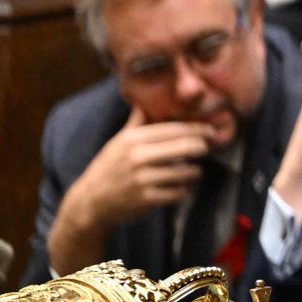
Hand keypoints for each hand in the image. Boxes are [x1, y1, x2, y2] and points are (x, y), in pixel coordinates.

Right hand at [66, 107, 213, 226]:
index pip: (175, 129)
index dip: (198, 130)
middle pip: (185, 147)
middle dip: (201, 148)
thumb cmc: (108, 167)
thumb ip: (136, 122)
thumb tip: (144, 101)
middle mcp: (138, 157)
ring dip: (194, 172)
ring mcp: (142, 179)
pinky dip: (185, 190)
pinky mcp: (146, 199)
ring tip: (193, 171)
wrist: (90, 201)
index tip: (211, 131)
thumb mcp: (118, 142)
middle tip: (206, 149)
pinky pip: (179, 193)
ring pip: (186, 172)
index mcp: (133, 139)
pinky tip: (183, 188)